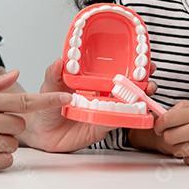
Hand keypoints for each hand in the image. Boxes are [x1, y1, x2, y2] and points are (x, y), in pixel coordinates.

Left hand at [21, 59, 158, 152]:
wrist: (39, 130)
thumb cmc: (46, 104)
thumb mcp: (49, 84)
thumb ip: (54, 72)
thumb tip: (60, 61)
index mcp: (92, 80)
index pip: (114, 70)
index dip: (130, 64)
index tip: (143, 58)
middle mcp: (101, 95)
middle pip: (127, 87)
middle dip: (142, 82)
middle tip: (149, 79)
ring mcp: (103, 111)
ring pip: (126, 104)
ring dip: (139, 99)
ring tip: (147, 94)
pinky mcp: (101, 127)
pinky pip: (116, 122)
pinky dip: (126, 118)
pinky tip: (133, 113)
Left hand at [150, 101, 188, 166]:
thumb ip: (183, 109)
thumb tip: (162, 116)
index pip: (167, 119)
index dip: (159, 124)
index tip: (160, 126)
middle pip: (168, 137)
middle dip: (169, 135)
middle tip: (177, 133)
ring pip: (175, 150)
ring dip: (179, 146)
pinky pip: (186, 160)